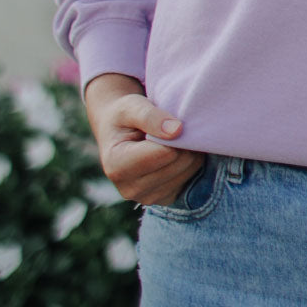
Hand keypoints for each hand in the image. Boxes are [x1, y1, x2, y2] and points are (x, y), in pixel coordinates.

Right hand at [83, 73, 205, 206]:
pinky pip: (188, 180)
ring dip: (188, 151)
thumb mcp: (131, 107)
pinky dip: (187, 164)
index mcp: (117, 166)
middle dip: (183, 141)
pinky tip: (173, 153)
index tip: (168, 119)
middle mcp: (130, 189)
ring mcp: (146, 198)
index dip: (175, 132)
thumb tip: (177, 130)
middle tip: (173, 127)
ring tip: (171, 139)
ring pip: (188, 171)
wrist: (117, 133)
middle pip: (180, 163)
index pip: (166, 152)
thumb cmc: (123, 117)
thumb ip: (151, 117)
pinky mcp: (162, 200)